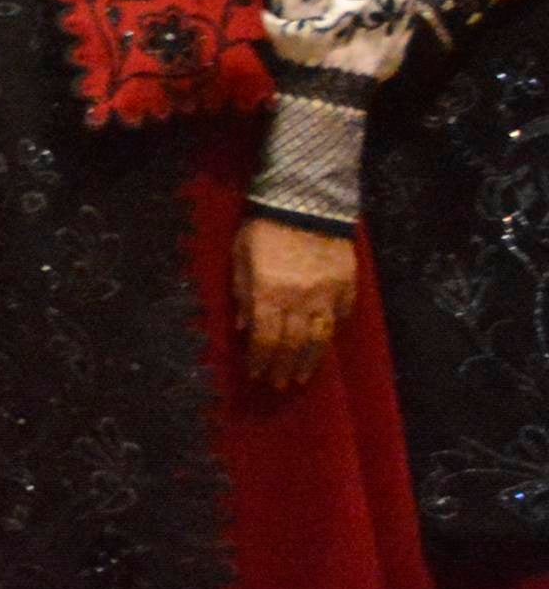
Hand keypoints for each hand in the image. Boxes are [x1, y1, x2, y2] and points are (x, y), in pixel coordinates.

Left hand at [239, 216, 357, 390]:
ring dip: (309, 361)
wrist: (306, 204)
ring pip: (320, 339)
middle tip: (279, 384)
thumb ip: (242, 293)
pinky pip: (340, 317)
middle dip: (283, 367)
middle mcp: (299, 302)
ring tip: (301, 376)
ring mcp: (327, 297)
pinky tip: (325, 343)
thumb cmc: (264, 229)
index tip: (256, 375)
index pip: (265, 339)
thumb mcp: (240, 256)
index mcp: (269, 294)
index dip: (260, 360)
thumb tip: (243, 326)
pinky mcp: (347, 288)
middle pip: (293, 345)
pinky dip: (332, 332)